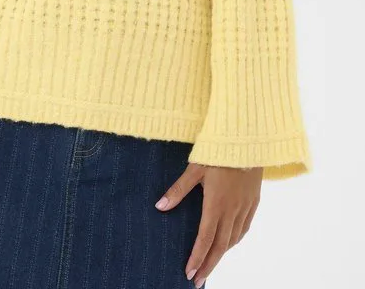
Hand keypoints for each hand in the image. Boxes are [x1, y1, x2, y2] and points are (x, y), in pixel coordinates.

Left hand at [155, 162, 262, 286]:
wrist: (248, 139)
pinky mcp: (253, 201)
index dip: (197, 258)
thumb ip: (178, 190)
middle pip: (220, 246)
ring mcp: (245, 207)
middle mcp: (232, 210)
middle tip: (197, 281)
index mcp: (216, 203)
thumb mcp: (194, 168)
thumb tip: (160, 207)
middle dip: (208, 265)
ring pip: (233, 239)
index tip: (189, 273)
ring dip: (221, 254)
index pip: (205, 238)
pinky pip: (244, 228)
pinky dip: (235, 240)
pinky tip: (229, 243)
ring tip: (209, 265)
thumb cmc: (217, 151)